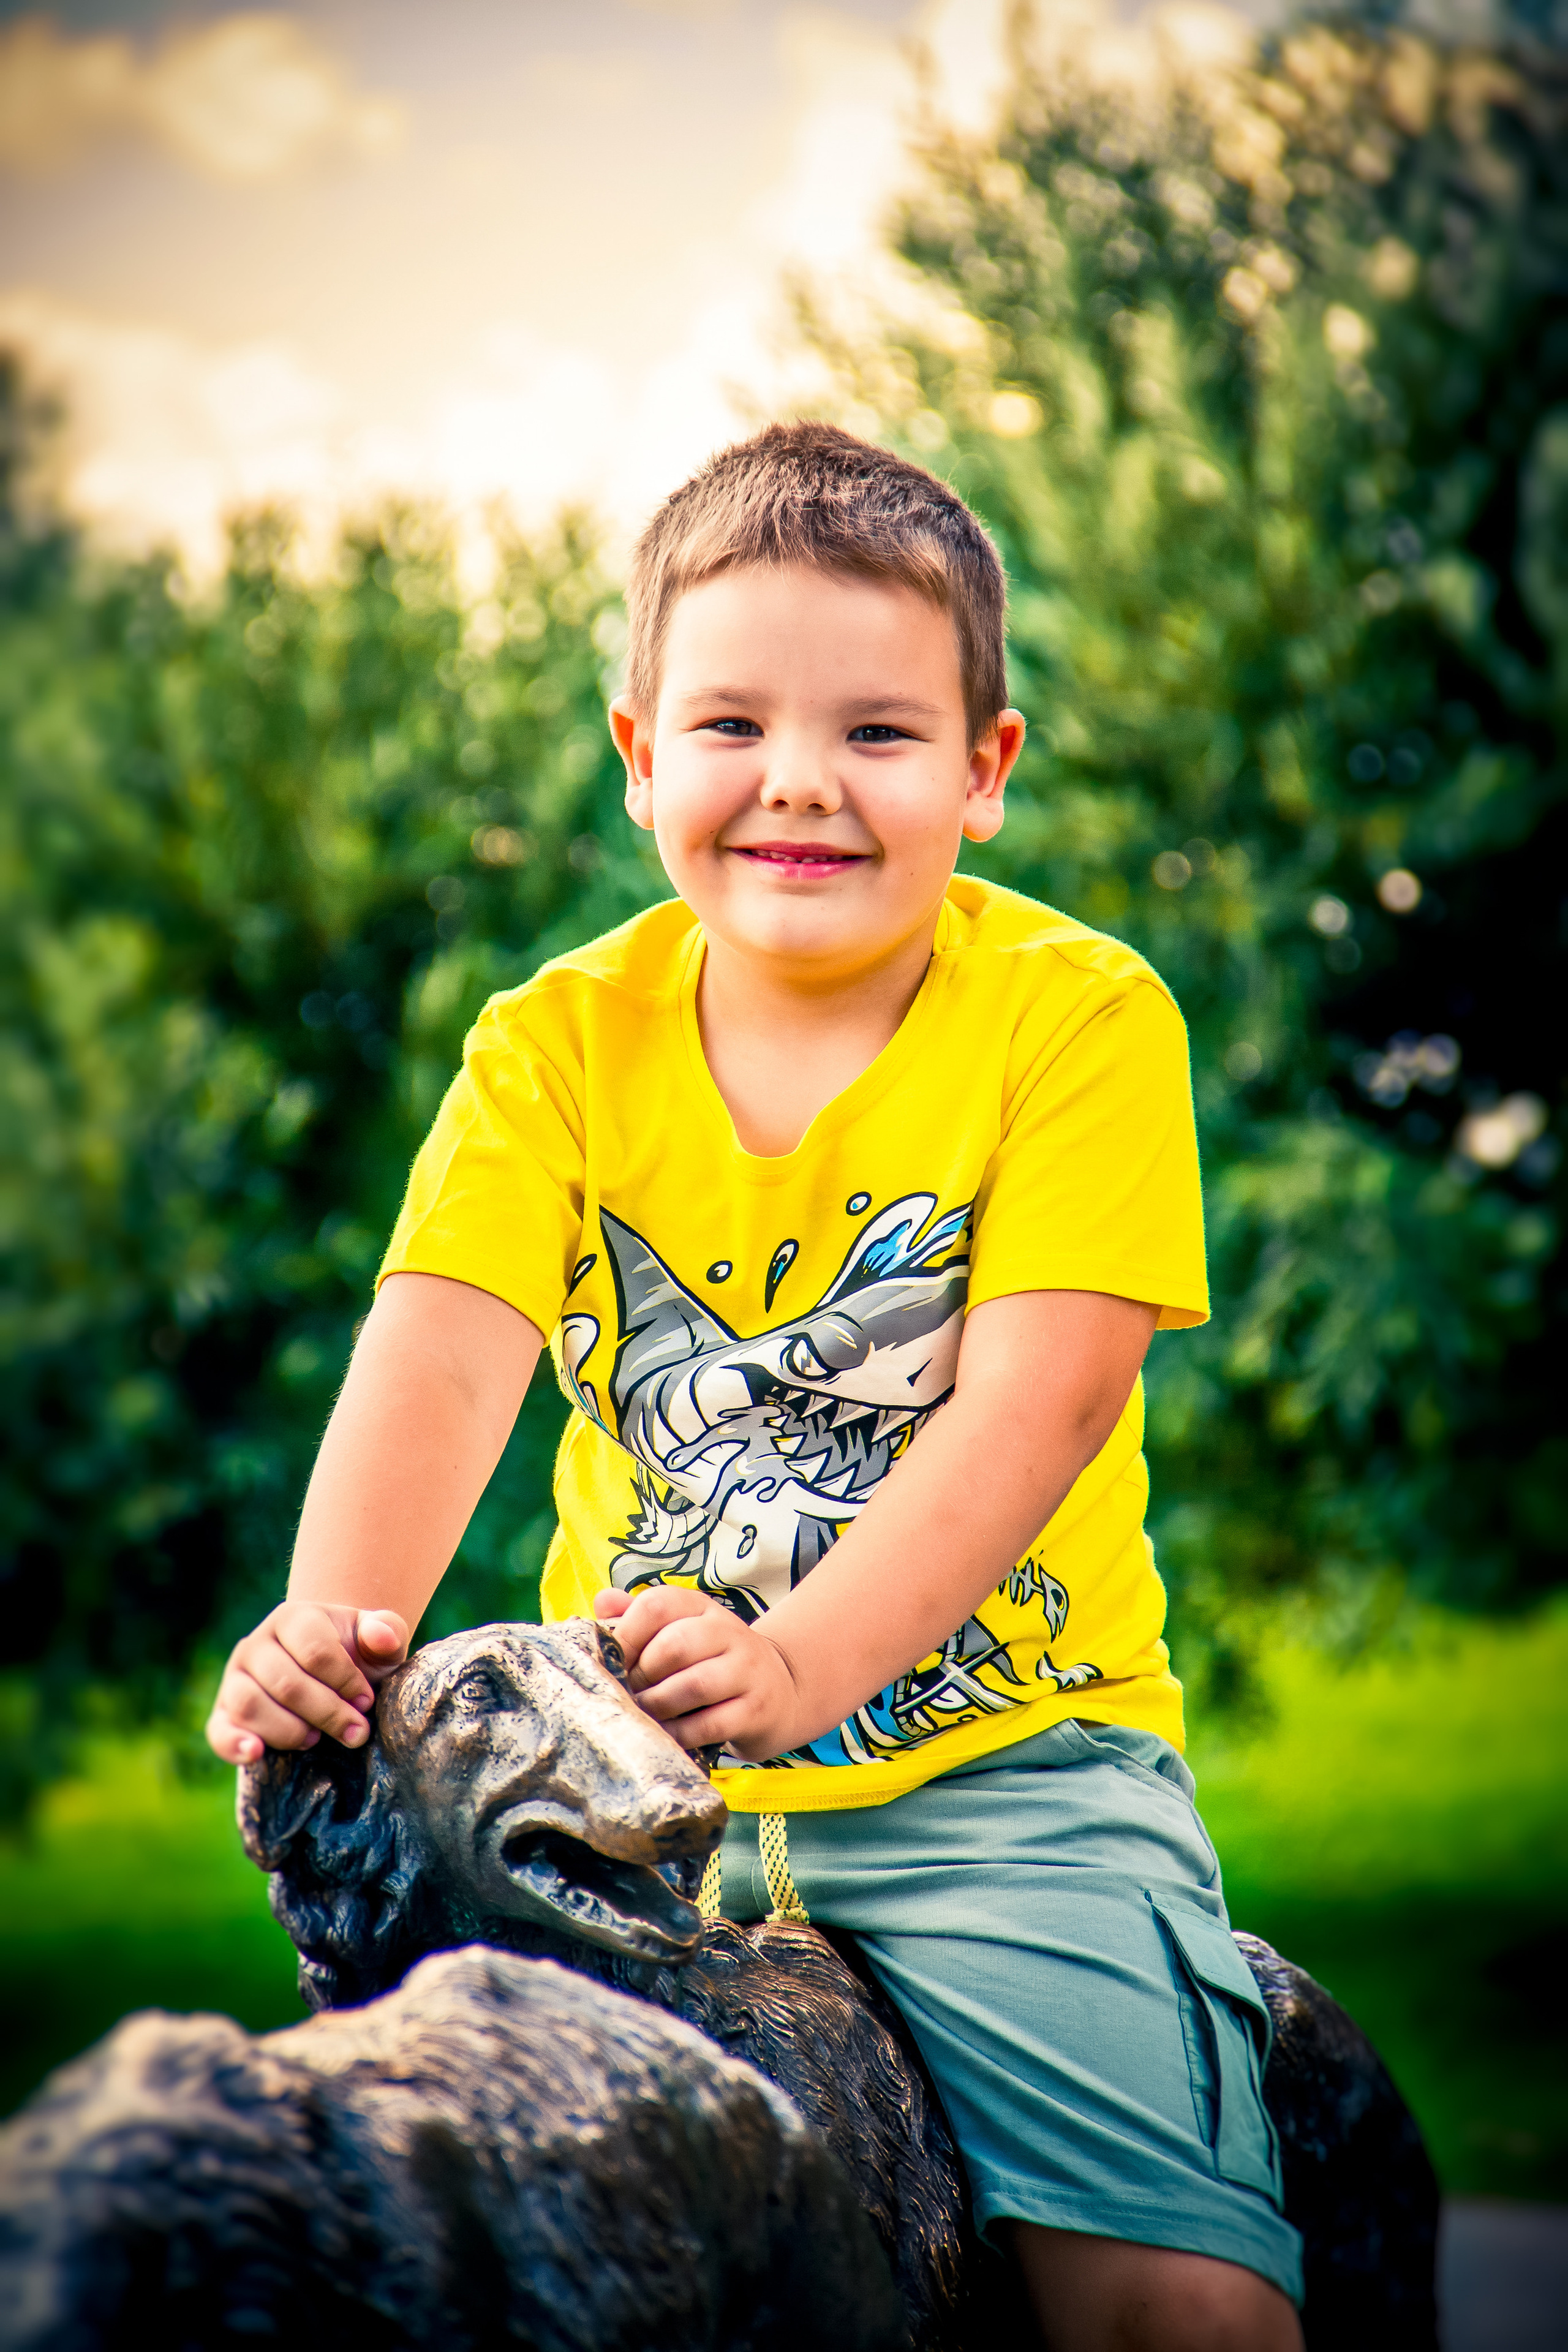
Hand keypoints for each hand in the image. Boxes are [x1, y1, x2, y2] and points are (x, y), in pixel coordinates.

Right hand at [205, 1603, 409, 1764]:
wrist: (328, 1676)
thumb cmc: (357, 1657)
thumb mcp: (379, 1642)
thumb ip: (387, 1631)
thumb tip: (382, 1636)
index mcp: (293, 1618)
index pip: (316, 1651)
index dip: (346, 1681)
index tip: (366, 1700)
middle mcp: (256, 1644)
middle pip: (287, 1683)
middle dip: (328, 1713)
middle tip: (355, 1732)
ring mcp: (235, 1678)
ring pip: (251, 1705)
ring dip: (291, 1730)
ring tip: (316, 1739)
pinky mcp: (223, 1712)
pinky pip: (219, 1730)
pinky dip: (234, 1744)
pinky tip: (256, 1753)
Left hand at [594, 1586, 801, 1759]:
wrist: (780, 1689)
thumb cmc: (710, 1661)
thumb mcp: (680, 1630)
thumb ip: (639, 1617)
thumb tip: (603, 1601)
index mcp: (700, 1607)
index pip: (657, 1604)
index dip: (625, 1633)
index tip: (612, 1660)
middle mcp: (728, 1631)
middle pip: (673, 1646)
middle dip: (640, 1676)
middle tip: (627, 1694)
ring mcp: (747, 1670)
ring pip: (692, 1686)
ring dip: (657, 1706)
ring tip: (643, 1715)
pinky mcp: (756, 1709)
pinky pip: (710, 1724)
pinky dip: (680, 1734)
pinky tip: (667, 1735)